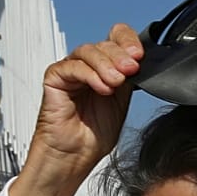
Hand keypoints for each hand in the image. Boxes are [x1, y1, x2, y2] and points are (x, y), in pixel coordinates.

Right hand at [11, 24, 143, 195]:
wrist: (74, 156)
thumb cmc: (93, 135)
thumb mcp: (122, 102)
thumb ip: (129, 80)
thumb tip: (141, 62)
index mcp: (106, 67)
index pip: (116, 39)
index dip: (128, 41)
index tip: (140, 55)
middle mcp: (88, 66)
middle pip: (104, 44)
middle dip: (121, 55)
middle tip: (131, 69)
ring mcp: (70, 70)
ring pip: (89, 51)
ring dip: (107, 64)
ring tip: (116, 82)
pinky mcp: (55, 78)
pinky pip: (72, 66)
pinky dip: (90, 74)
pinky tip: (102, 88)